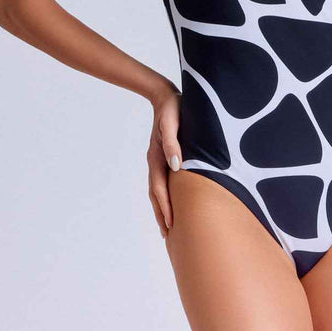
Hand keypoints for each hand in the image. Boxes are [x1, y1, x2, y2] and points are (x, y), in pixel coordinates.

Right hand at [147, 79, 181, 238]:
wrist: (164, 95)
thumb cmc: (172, 108)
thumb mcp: (173, 123)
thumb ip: (173, 143)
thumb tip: (176, 165)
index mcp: (157, 157)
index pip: (160, 189)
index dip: (166, 207)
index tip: (171, 225)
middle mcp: (156, 161)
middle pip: (156, 194)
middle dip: (162, 214)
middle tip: (168, 235)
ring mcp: (158, 160)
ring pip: (158, 189)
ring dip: (162, 208)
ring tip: (168, 226)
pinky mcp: (164, 156)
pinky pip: (163, 181)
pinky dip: (165, 195)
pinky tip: (173, 201)